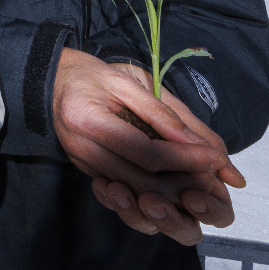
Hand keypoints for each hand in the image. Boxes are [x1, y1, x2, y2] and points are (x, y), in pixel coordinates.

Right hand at [52, 49, 242, 244]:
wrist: (50, 82)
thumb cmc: (90, 75)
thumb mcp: (128, 81)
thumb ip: (164, 113)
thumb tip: (201, 144)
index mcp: (89, 122)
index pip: (147, 152)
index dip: (186, 158)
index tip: (218, 159)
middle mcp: (82, 150)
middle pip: (142, 180)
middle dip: (186, 184)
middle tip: (218, 182)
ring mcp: (83, 164)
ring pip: (135, 191)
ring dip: (173, 194)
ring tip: (204, 189)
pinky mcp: (89, 171)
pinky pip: (126, 188)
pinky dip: (155, 192)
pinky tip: (178, 189)